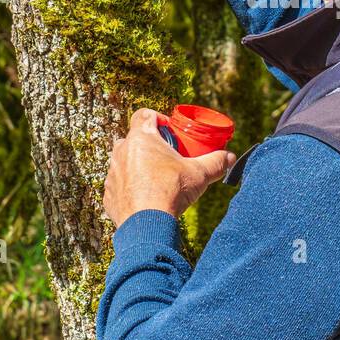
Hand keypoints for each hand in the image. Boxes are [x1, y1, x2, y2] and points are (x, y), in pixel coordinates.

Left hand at [103, 108, 235, 225]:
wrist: (147, 225)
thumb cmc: (171, 192)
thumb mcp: (199, 174)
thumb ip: (216, 162)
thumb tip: (230, 157)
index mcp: (141, 138)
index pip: (143, 114)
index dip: (157, 118)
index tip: (170, 130)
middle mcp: (122, 151)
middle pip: (134, 139)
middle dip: (149, 145)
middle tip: (166, 157)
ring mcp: (113, 173)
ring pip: (124, 161)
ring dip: (138, 166)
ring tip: (156, 178)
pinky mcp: (109, 194)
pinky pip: (119, 184)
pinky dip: (130, 187)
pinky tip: (145, 197)